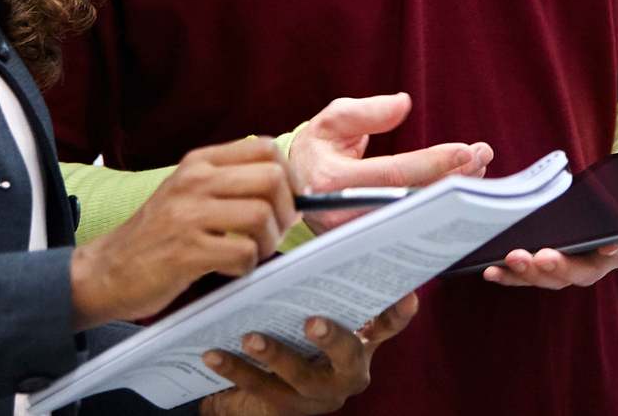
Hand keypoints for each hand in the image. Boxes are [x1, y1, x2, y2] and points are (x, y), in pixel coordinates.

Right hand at [68, 136, 293, 326]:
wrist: (106, 271)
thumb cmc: (157, 236)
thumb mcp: (188, 193)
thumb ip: (231, 184)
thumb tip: (294, 192)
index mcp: (199, 162)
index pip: (265, 148)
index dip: (288, 176)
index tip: (286, 201)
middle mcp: (194, 181)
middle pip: (272, 179)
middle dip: (286, 210)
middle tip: (273, 232)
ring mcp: (188, 215)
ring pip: (262, 216)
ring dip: (268, 242)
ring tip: (252, 253)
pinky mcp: (185, 252)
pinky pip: (243, 254)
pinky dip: (247, 267)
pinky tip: (229, 270)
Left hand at [202, 295, 418, 414]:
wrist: (256, 396)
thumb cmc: (290, 334)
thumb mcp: (310, 308)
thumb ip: (316, 281)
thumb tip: (305, 221)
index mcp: (360, 342)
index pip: (386, 326)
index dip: (396, 313)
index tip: (405, 295)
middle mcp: (346, 372)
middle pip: (348, 357)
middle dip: (333, 338)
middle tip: (312, 321)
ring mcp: (317, 395)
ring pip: (300, 378)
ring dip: (275, 355)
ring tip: (250, 337)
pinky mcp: (285, 409)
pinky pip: (259, 390)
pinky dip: (235, 370)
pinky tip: (212, 353)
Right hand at [287, 92, 492, 232]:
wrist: (292, 190)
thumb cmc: (317, 149)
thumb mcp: (332, 120)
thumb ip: (367, 111)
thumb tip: (403, 104)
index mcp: (333, 181)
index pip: (394, 175)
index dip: (433, 163)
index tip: (466, 150)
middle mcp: (344, 217)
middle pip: (412, 204)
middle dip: (453, 180)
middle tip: (483, 156)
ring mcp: (356, 240)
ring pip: (415, 223)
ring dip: (452, 197)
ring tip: (479, 170)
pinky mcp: (367, 249)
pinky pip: (410, 238)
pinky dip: (439, 220)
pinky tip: (461, 199)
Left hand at [482, 171, 617, 289]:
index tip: (607, 246)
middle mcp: (612, 254)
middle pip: (586, 269)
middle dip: (560, 267)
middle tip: (536, 257)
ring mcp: (583, 258)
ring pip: (555, 274)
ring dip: (529, 273)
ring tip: (505, 261)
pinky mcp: (560, 254)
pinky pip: (534, 269)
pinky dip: (513, 271)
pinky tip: (488, 265)